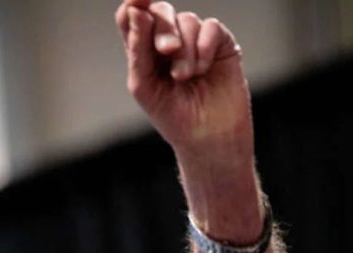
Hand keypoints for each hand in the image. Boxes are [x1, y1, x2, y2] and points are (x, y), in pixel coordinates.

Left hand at [116, 1, 279, 252]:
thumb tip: (137, 9)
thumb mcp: (144, 85)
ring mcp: (195, 41)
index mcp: (143, 51)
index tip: (137, 0)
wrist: (208, 139)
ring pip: (186, 20)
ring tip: (185, 77)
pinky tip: (201, 70)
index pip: (132, 16)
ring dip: (184, 49)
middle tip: (166, 51)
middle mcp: (169, 41)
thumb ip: (137, 48)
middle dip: (162, 27)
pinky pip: (210, 27)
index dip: (134, 3)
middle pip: (159, 11)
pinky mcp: (220, 45)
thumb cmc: (172, 117)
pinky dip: (203, 46)